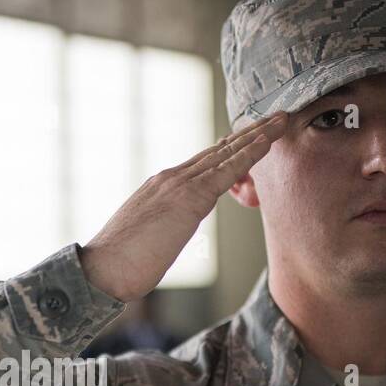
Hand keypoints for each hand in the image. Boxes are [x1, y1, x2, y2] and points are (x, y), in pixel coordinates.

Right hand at [79, 112, 286, 301]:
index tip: (248, 135)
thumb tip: (172, 233)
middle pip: (218, 150)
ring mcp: (179, 184)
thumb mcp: (148, 237)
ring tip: (282, 119)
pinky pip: (227, 170)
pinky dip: (251, 153)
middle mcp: (171, 177)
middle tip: (275, 117)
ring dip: (258, 134)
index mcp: (160, 186)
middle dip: (248, 133)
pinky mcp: (189, 198)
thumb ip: (164, 226)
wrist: (102, 268)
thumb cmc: (121, 263)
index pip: (202, 162)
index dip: (228, 147)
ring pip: (227, 153)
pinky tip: (269, 140)